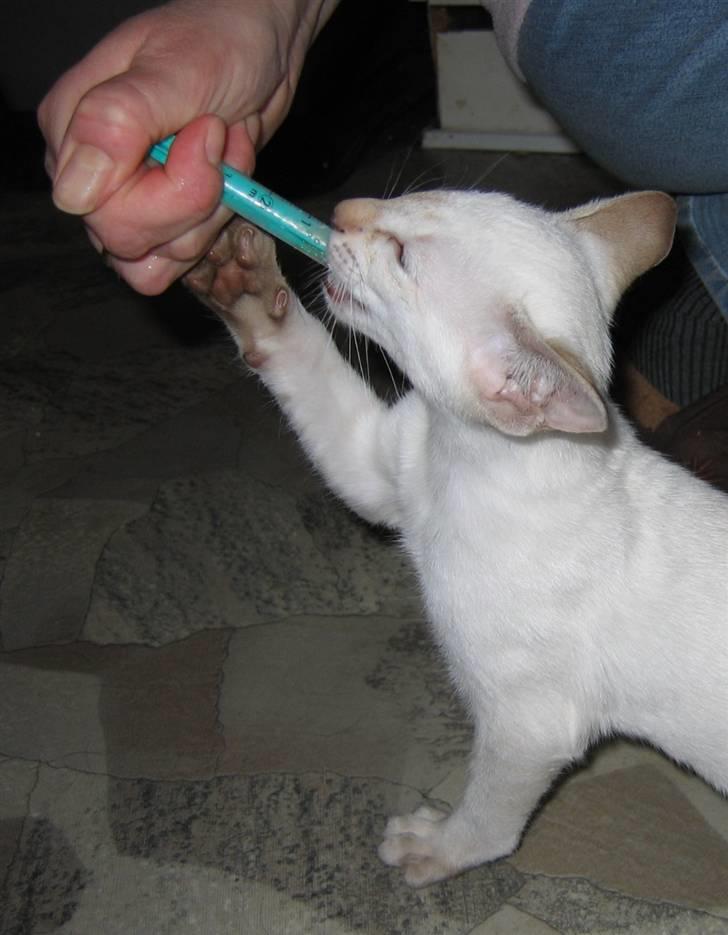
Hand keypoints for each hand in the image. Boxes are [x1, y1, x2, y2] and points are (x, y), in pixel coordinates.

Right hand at [38, 0, 335, 293]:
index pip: (103, 214)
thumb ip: (116, 124)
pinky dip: (215, 225)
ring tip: (223, 150)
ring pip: (160, 259)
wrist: (260, 46)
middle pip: (131, 242)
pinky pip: (182, 258)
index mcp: (72, 132)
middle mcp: (92, 174)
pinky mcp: (164, 218)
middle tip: (217, 140)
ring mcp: (128, 201)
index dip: (171, 192)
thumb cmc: (218, 41)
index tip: (206, 134)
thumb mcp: (173, 72)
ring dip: (211, 211)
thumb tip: (73, 195)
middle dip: (195, 201)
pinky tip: (226, 178)